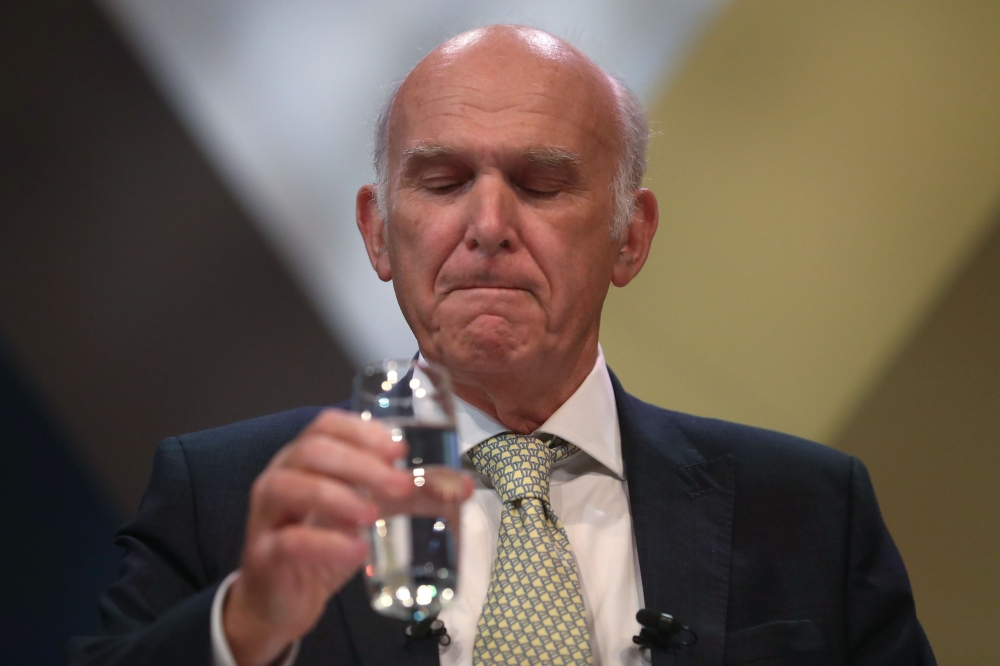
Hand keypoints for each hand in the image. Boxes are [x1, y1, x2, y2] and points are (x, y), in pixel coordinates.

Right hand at [223, 409, 471, 665]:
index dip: (363, 431)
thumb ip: (412, 497)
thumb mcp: (372, 513)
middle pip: (313, 450)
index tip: (400, 449)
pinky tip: (355, 551)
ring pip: (291, 486)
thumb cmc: (327, 543)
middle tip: (401, 486)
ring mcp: (268, 515)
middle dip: (361, 464)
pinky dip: (324, 543)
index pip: (327, 425)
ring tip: (373, 515)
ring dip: (338, 496)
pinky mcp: (263, 554)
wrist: (283, 600)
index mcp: (306, 458)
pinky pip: (287, 540)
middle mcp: (282, 475)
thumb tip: (464, 486)